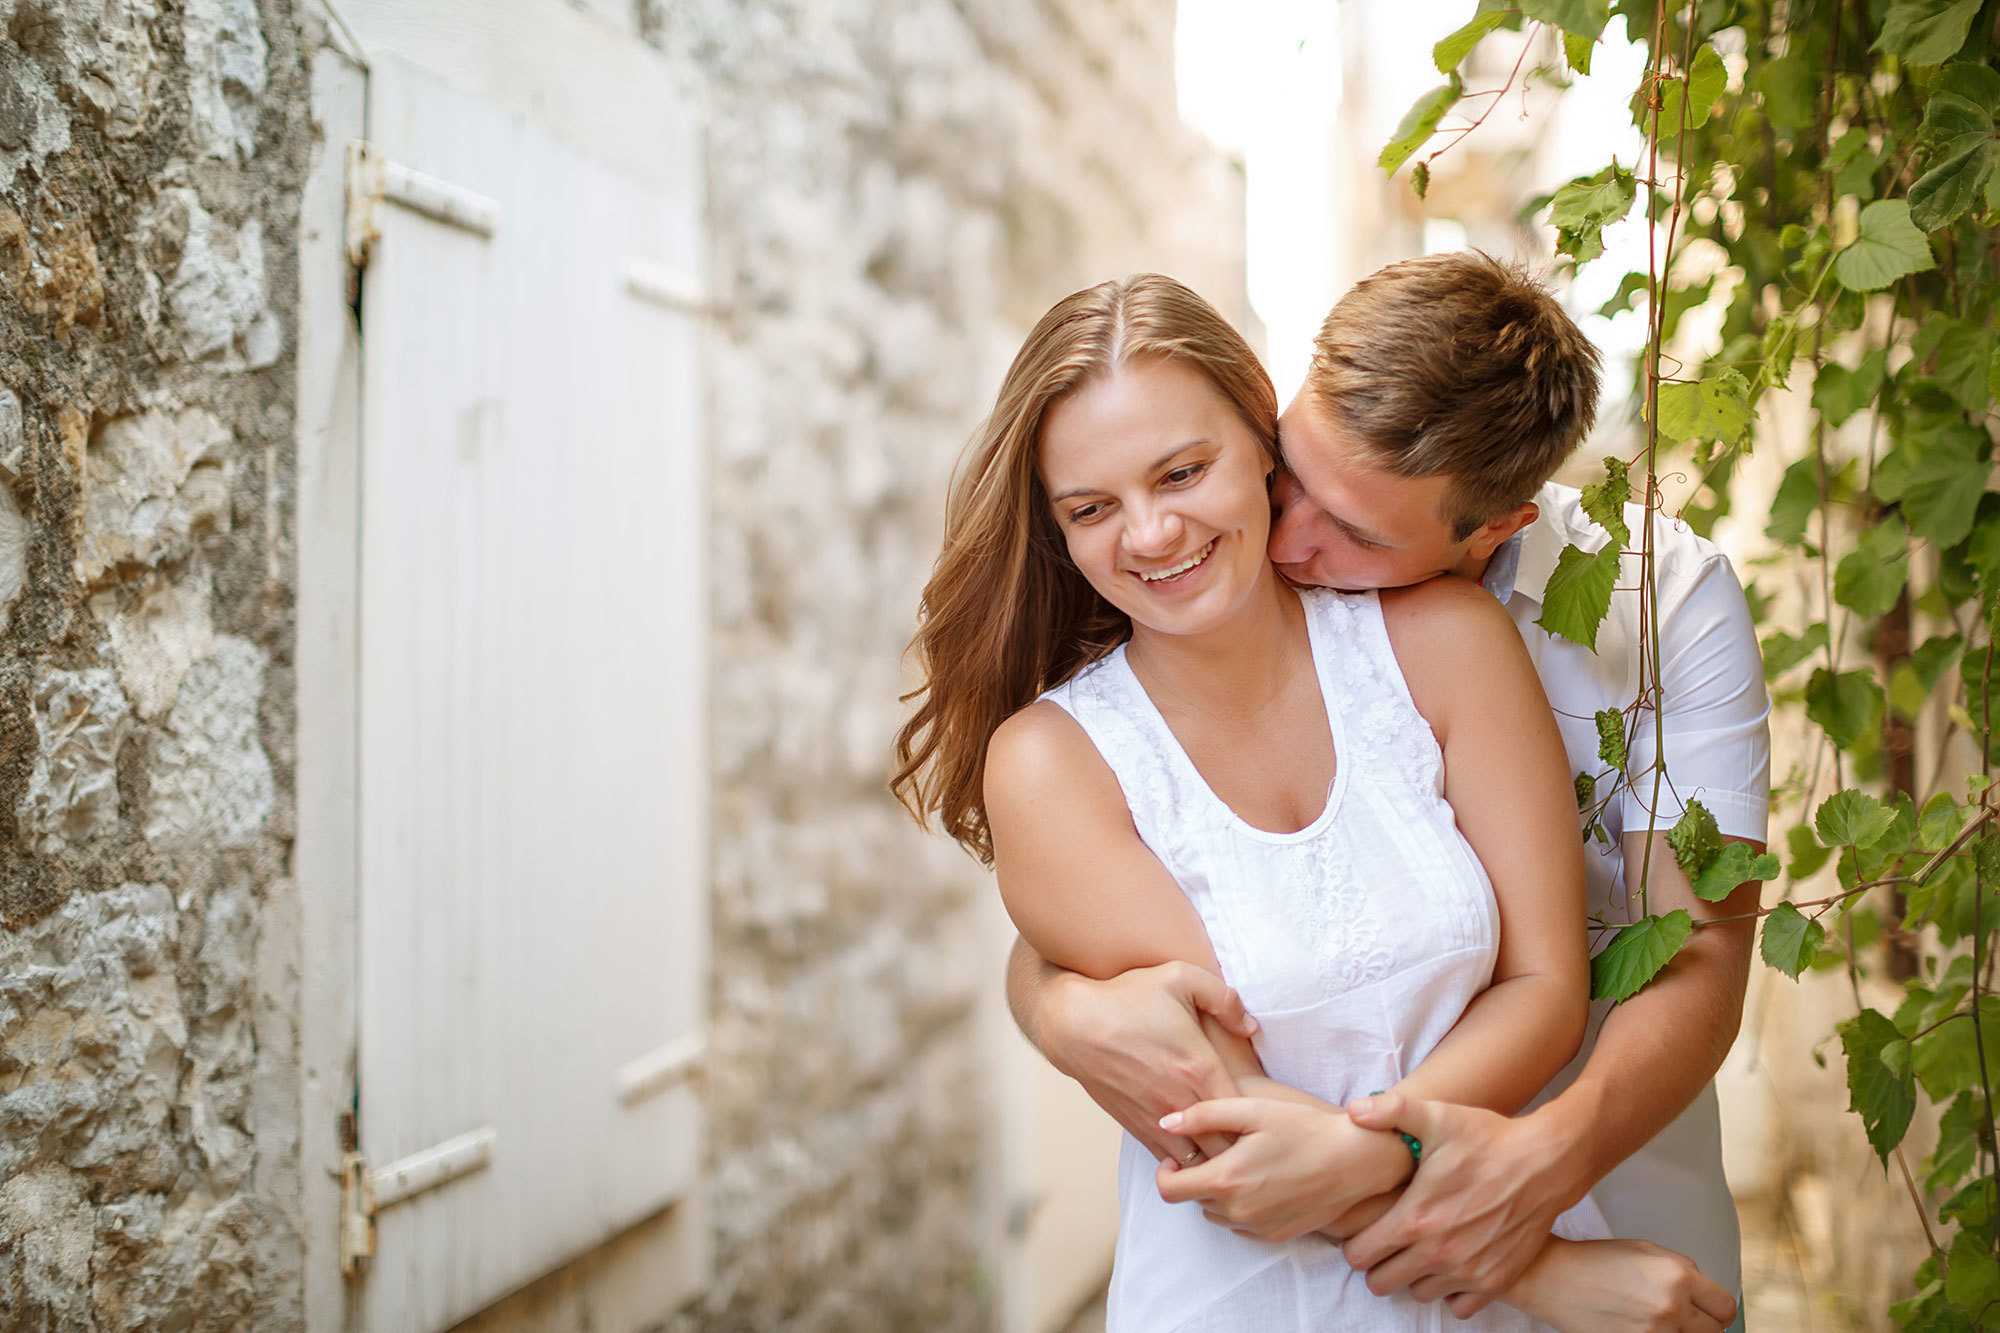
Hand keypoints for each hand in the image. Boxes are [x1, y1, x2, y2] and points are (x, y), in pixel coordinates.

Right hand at [1038, 960, 1258, 1163]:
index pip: (1247, 1115)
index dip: (1262, 1119)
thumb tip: (1251, 1027)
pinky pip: (1171, 1162)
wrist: (1074, 1023)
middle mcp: (1182, 1102)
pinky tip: (1195, 1148)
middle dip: (1246, 1146)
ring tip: (1229, 1147)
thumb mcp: (1181, 977)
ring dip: (1217, 1158)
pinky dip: (1187, 1162)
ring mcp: (1159, 1119)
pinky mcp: (1138, 1128)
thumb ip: (1225, 999)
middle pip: (1229, 1147)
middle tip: (1255, 1136)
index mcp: (1201, 1069)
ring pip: (1201, 1162)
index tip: (1267, 1112)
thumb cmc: (1127, 997)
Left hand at [1153, 1097, 1411, 1242]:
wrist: (1354, 1161)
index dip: (1165, 1172)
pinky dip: (1240, 1206)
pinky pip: (1241, 1224)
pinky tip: (1261, 1181)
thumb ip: (1203, 1116)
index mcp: (1225, 1179)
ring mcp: (1257, 1227)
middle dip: (1196, 1177)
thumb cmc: (1303, 1129)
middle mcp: (1237, 1211)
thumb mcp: (1252, 1110)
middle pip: (1193, 1200)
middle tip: (1217, 1151)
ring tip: (1242, 1164)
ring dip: (1217, 1193)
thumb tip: (1165, 1123)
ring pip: (1215, 1213)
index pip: (1169, 1190)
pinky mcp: (1275, 1236)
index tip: (1177, 1156)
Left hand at [1341, 1090, 1587, 1314]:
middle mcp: (1437, 1253)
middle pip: (1382, 1282)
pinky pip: (1459, 1308)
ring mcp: (1467, 1272)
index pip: (1359, 1255)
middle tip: (1390, 1241)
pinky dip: (1452, 1291)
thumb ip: (1389, 1111)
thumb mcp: (1437, 1116)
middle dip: (1379, 1264)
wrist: (1545, 1163)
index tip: (1366, 1228)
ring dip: (1415, 1276)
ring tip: (1422, 1249)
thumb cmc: (1488, 1139)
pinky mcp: (1495, 1282)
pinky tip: (1453, 1265)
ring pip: (1419, 1294)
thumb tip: (1353, 1110)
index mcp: (1414, 1219)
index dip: (1355, 1242)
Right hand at [1511, 1239, 1737, 1332]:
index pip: (1726, 1307)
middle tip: (1682, 1314)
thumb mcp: (1646, 1250)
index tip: (1709, 1308)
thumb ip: (1683, 1271)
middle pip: (1715, 1332)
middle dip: (1702, 1323)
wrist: (1553, 1278)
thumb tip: (1705, 1295)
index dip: (1717, 1307)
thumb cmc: (1595, 1260)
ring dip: (1683, 1332)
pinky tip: (1645, 1327)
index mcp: (1677, 1276)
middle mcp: (1671, 1308)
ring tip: (1661, 1321)